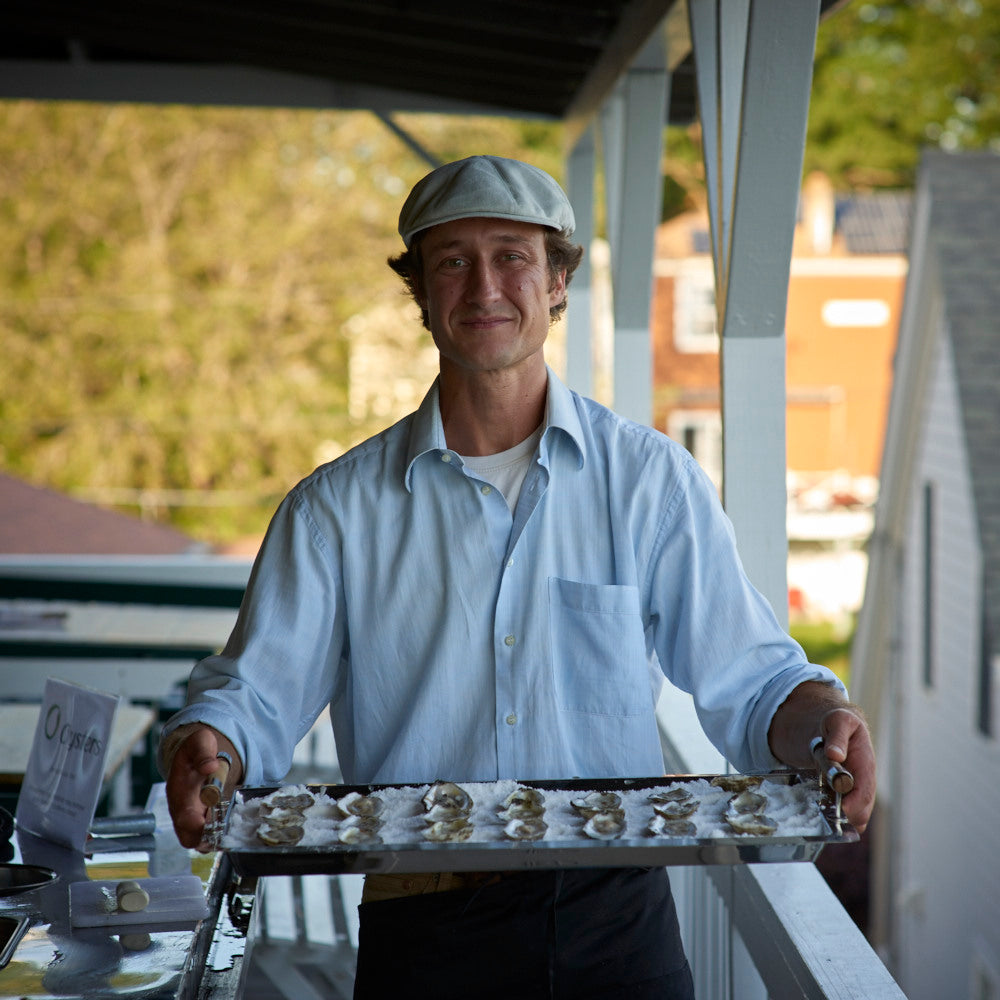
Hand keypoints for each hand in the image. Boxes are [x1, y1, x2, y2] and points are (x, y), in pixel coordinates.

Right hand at [165, 726, 242, 849]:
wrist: (198, 752)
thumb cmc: (198, 748)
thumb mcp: (200, 742)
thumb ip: (203, 753)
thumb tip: (210, 767)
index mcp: (179, 792)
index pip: (183, 818)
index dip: (197, 826)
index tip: (213, 824)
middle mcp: (183, 809)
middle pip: (189, 838)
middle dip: (208, 839)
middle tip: (229, 830)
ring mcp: (193, 816)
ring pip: (200, 841)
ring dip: (217, 839)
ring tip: (235, 828)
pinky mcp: (204, 818)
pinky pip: (210, 835)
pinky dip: (223, 835)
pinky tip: (237, 825)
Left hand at [817, 705, 875, 833]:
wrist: (835, 727)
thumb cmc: (839, 723)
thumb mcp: (838, 721)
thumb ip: (838, 736)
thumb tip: (836, 754)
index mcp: (865, 764)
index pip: (865, 791)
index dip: (856, 804)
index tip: (843, 809)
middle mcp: (862, 782)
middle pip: (861, 810)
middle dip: (846, 817)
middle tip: (826, 817)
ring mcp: (853, 790)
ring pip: (851, 815)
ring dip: (838, 819)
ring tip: (819, 815)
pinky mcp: (842, 793)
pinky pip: (840, 811)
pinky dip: (830, 815)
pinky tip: (816, 812)